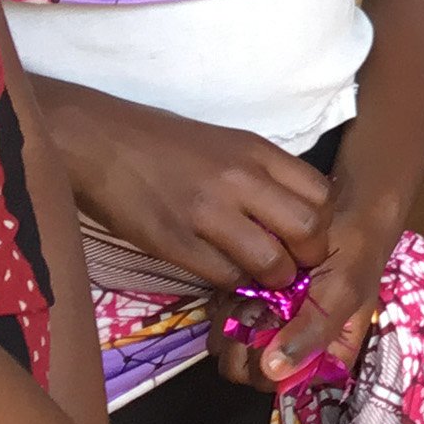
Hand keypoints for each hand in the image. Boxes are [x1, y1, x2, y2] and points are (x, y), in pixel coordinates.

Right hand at [47, 84, 327, 290]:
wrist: (99, 140)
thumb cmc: (163, 143)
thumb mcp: (227, 144)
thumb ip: (264, 175)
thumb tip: (296, 216)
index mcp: (257, 151)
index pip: (322, 194)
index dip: (324, 226)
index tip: (310, 240)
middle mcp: (240, 178)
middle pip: (309, 230)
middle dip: (308, 259)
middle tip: (294, 268)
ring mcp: (208, 211)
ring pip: (271, 261)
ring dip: (272, 280)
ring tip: (259, 279)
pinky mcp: (174, 240)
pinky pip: (224, 276)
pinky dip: (231, 284)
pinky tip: (223, 275)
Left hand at [210, 196, 391, 391]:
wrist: (340, 214)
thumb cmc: (351, 254)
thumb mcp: (342, 292)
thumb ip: (313, 332)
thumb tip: (274, 370)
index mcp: (321, 360)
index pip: (279, 384)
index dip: (267, 360)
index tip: (273, 324)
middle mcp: (291, 352)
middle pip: (248, 370)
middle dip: (246, 338)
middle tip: (259, 303)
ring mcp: (266, 331)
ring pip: (228, 347)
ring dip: (232, 319)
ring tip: (252, 291)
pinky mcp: (247, 308)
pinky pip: (219, 321)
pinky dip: (224, 304)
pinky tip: (241, 284)